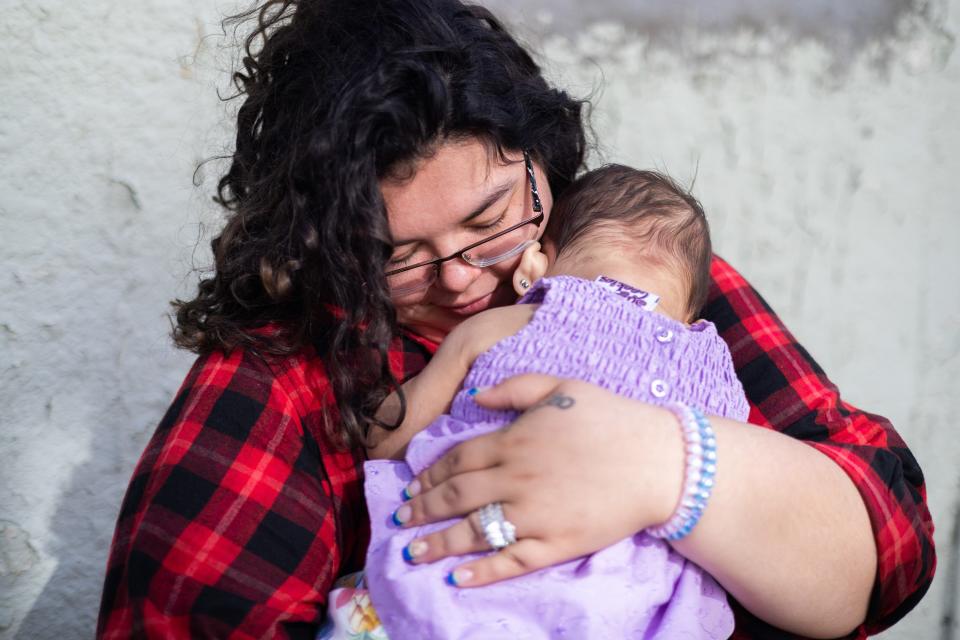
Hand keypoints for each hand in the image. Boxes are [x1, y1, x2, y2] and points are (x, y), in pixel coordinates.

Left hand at [393, 374, 683, 586]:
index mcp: (513, 441)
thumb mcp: (562, 386)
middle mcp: (515, 480)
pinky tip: (456, 578)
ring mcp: (534, 516)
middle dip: (421, 509)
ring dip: (438, 543)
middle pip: (455, 497)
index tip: (411, 486)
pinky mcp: (556, 544)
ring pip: (474, 532)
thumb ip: (514, 389)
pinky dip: (480, 572)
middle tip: (400, 519)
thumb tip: (474, 395)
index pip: (457, 459)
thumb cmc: (612, 419)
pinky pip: (510, 561)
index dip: (429, 474)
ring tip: (411, 552)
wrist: (660, 461)